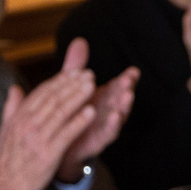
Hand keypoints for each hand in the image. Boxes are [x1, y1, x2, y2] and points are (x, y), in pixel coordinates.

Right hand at [0, 54, 101, 189]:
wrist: (5, 187)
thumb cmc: (8, 159)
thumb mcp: (6, 130)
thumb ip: (13, 107)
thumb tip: (15, 88)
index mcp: (19, 117)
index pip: (42, 92)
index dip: (60, 80)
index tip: (76, 71)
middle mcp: (27, 124)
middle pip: (53, 98)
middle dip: (72, 84)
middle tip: (89, 74)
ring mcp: (37, 138)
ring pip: (60, 112)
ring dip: (78, 97)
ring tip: (92, 86)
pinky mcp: (48, 153)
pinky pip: (66, 134)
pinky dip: (79, 121)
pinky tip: (91, 112)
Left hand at [54, 38, 136, 181]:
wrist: (57, 149)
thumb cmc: (69, 117)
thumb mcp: (71, 89)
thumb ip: (76, 67)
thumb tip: (80, 40)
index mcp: (102, 98)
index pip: (117, 86)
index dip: (126, 79)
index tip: (133, 71)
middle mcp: (106, 112)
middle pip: (120, 99)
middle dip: (126, 90)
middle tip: (130, 81)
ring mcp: (103, 127)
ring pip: (118, 116)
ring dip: (123, 107)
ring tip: (127, 96)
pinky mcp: (96, 142)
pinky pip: (106, 134)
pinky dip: (111, 126)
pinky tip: (113, 117)